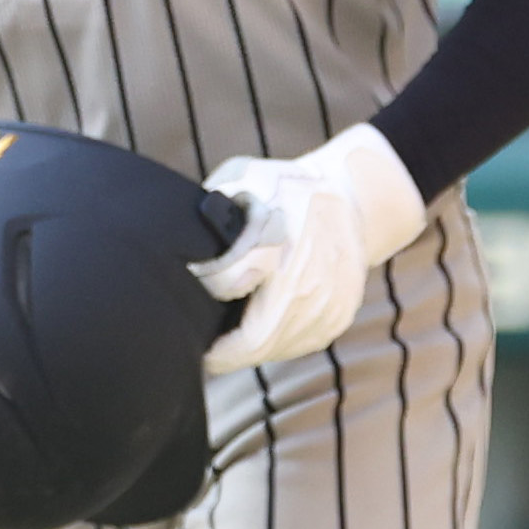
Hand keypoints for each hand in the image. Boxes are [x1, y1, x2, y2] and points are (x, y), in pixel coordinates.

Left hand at [199, 122, 426, 369]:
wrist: (352, 194)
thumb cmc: (285, 187)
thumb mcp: (243, 177)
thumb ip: (209, 206)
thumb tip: (176, 237)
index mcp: (275, 239)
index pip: (224, 284)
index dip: (201, 295)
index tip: (184, 301)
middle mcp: (306, 279)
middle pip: (252, 341)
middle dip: (220, 351)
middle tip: (197, 348)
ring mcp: (326, 304)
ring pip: (274, 349)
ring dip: (245, 348)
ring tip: (225, 334)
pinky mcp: (337, 318)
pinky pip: (295, 345)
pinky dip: (272, 341)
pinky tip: (259, 324)